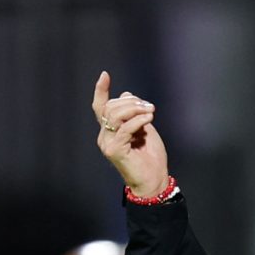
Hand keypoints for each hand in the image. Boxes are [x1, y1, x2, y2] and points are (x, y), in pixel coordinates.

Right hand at [91, 72, 171, 199]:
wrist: (154, 180)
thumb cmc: (150, 157)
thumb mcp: (143, 128)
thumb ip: (134, 113)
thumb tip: (126, 94)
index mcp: (109, 130)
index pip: (100, 107)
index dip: (101, 90)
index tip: (104, 75)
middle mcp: (104, 136)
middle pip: (110, 107)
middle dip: (131, 101)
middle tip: (149, 106)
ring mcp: (107, 144)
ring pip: (115, 115)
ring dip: (135, 109)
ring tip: (150, 111)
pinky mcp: (114, 151)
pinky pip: (125, 128)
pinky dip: (138, 120)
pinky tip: (149, 118)